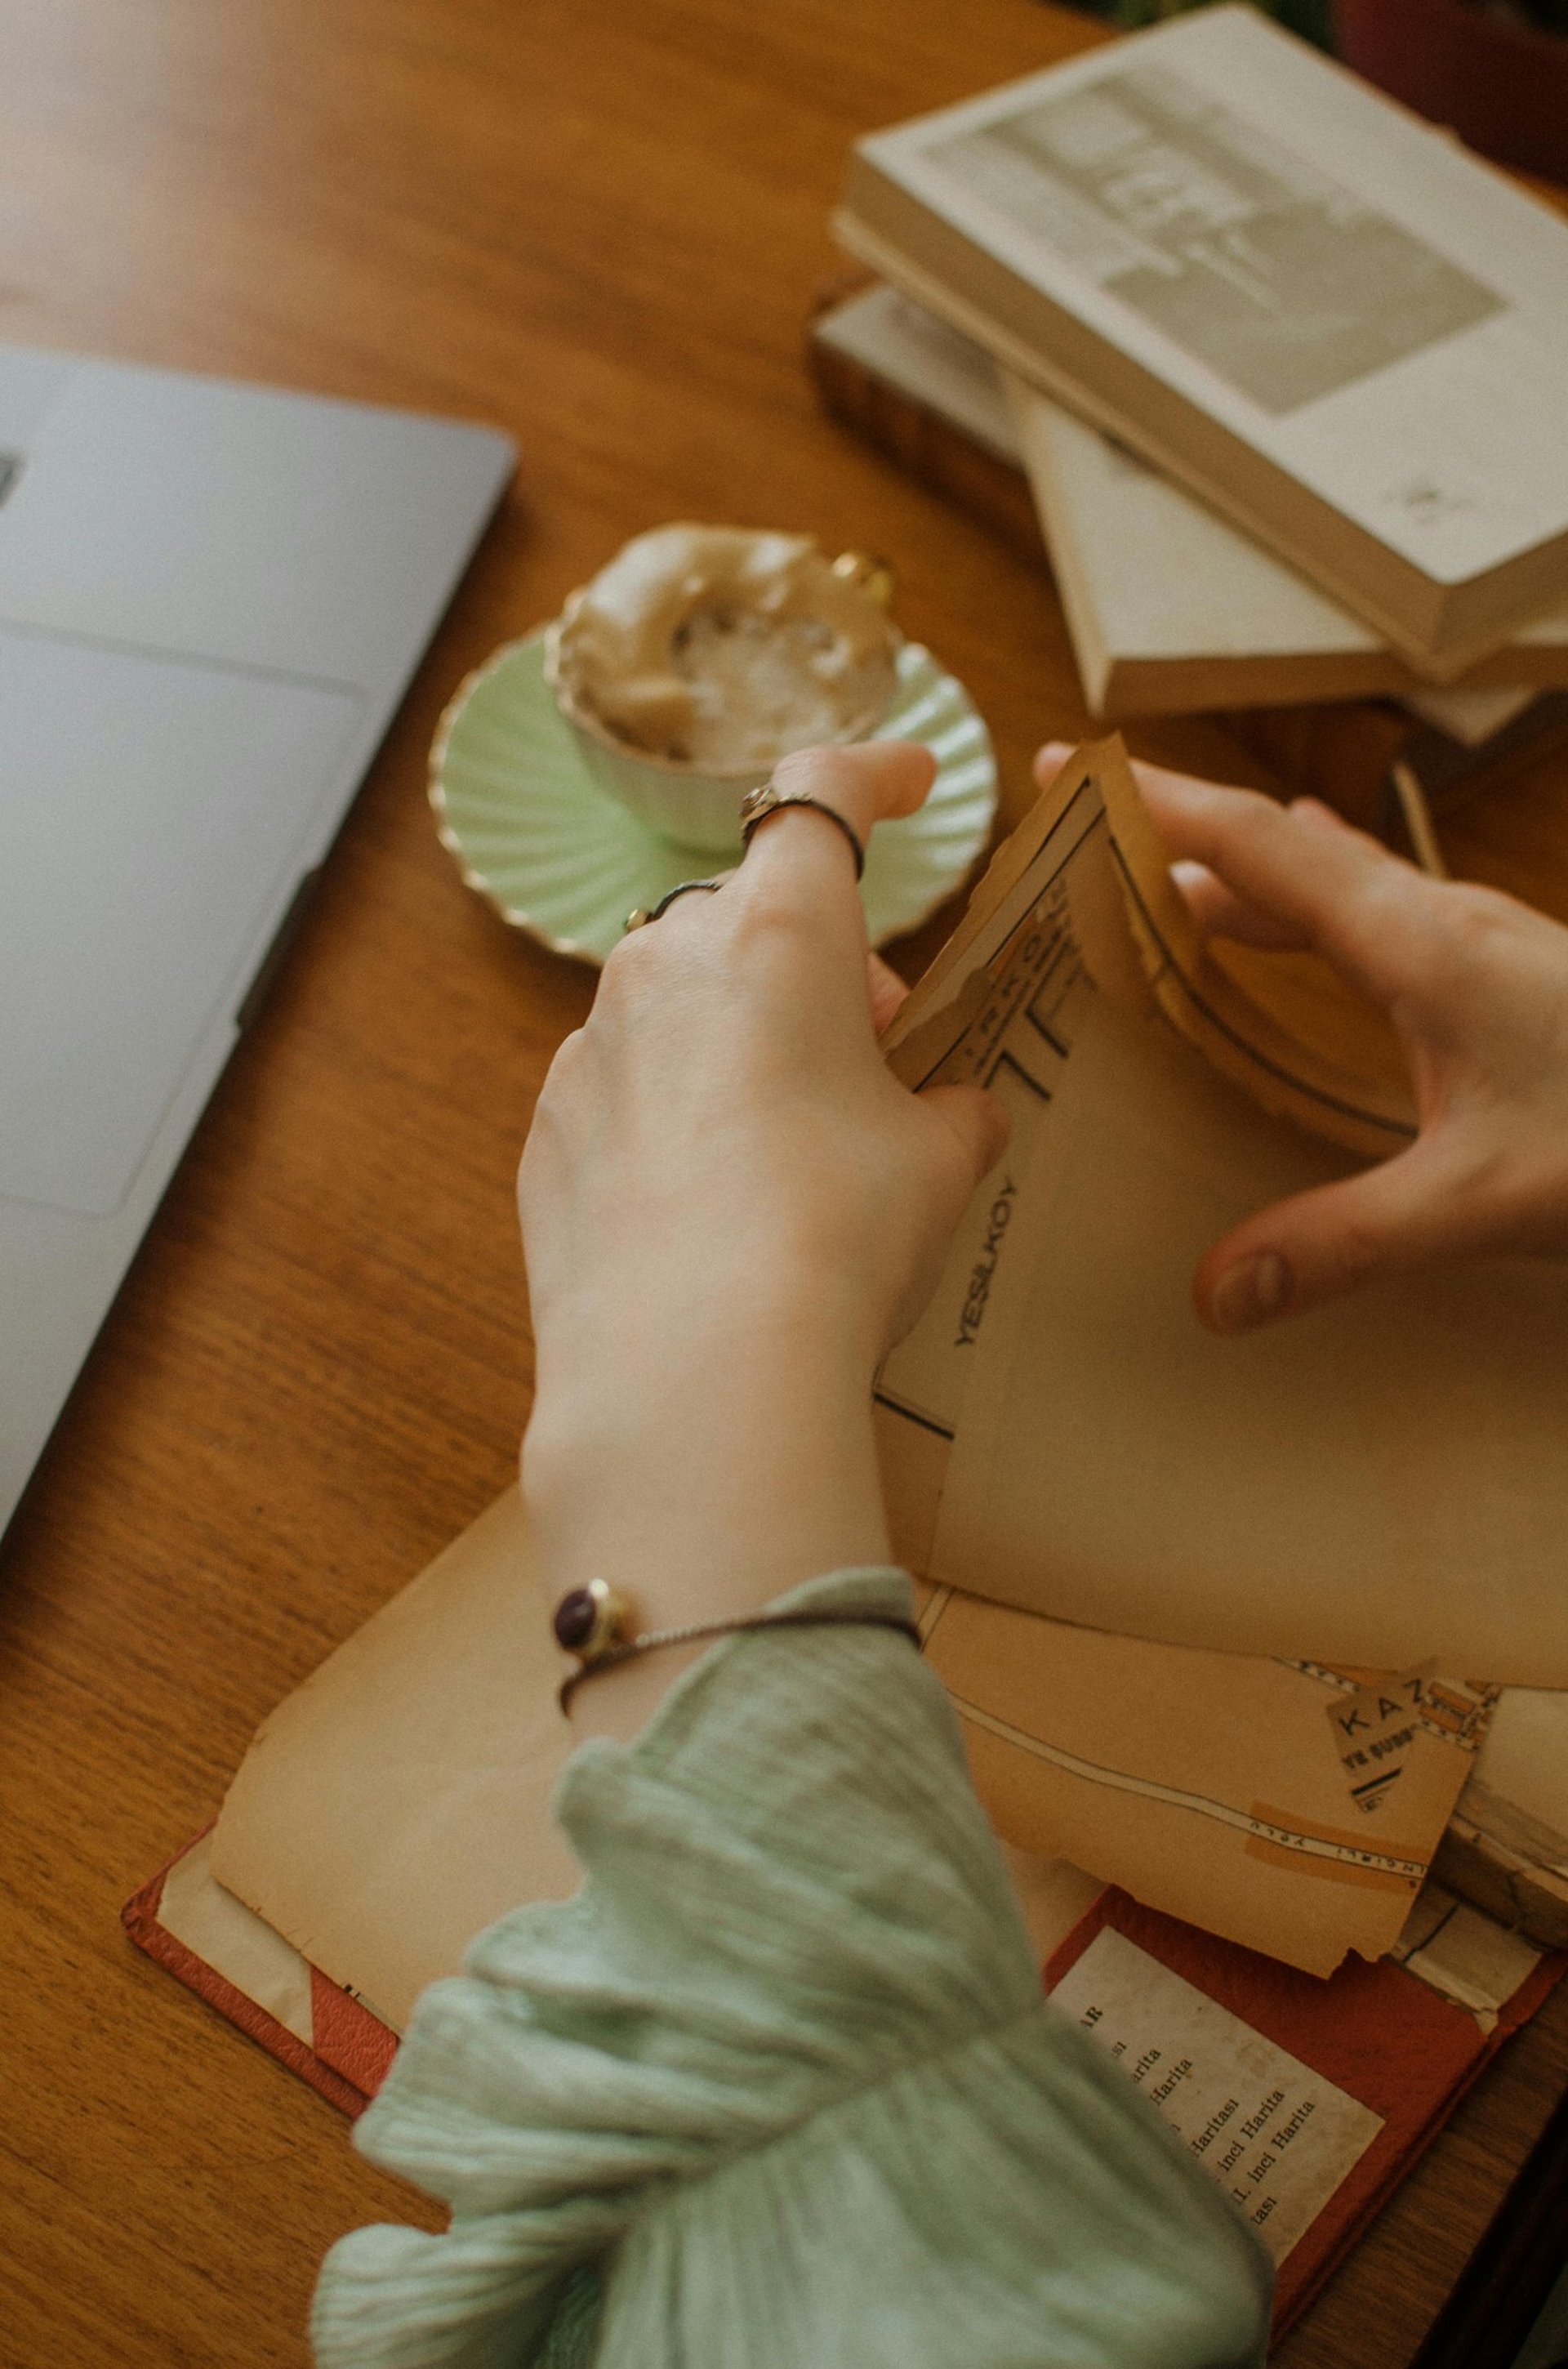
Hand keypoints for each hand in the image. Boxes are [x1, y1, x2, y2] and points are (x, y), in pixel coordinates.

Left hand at [519, 740, 1007, 1728]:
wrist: (693, 1367)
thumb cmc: (835, 1236)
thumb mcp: (939, 1164)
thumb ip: (952, 1111)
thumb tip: (957, 1110)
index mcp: (778, 933)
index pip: (824, 796)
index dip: (875, 773)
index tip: (910, 780)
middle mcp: (666, 964)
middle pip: (750, 914)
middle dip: (820, 958)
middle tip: (879, 1036)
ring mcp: (593, 1048)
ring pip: (678, 1001)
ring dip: (741, 1033)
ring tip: (796, 1130)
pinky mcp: (548, 1133)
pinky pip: (625, 1088)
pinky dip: (675, 1111)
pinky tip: (716, 1200)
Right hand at [1040, 744, 1567, 1332]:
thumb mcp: (1481, 1201)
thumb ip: (1343, 1243)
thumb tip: (1212, 1292)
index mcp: (1420, 944)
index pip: (1259, 847)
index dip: (1157, 807)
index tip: (1070, 764)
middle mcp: (1445, 923)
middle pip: (1289, 851)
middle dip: (1183, 835)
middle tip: (1091, 833)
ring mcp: (1483, 944)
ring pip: (1340, 884)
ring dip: (1249, 879)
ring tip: (1165, 891)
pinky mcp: (1509, 977)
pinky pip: (1380, 920)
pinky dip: (1309, 918)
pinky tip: (1309, 955)